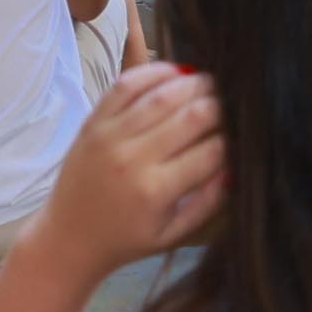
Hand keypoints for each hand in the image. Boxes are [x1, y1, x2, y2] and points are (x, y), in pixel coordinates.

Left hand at [26, 60, 222, 276]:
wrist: (69, 237)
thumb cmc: (127, 239)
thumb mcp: (174, 233)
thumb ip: (209, 202)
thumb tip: (235, 165)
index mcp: (157, 192)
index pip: (211, 151)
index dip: (233, 137)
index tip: (242, 132)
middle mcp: (134, 160)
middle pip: (190, 117)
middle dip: (219, 104)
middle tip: (232, 101)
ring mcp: (110, 137)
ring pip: (161, 96)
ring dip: (192, 83)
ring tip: (210, 83)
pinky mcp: (93, 123)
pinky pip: (125, 86)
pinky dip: (152, 72)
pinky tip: (174, 72)